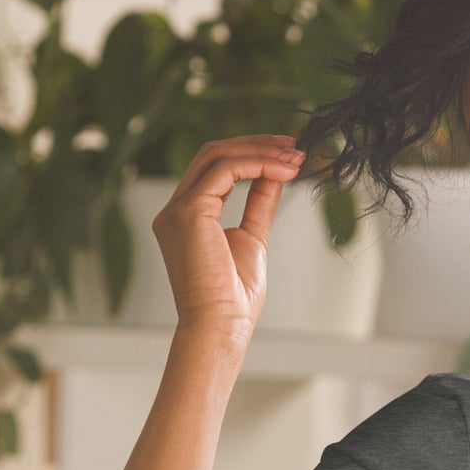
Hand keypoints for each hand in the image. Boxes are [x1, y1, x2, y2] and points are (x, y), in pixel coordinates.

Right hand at [149, 133, 306, 334]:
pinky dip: (257, 165)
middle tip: (294, 145)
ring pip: (217, 156)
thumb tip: (276, 174)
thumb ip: (258, 204)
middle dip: (256, 145)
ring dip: (261, 151)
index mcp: (187, 217)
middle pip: (213, 154)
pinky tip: (284, 170)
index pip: (215, 169)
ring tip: (295, 156)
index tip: (287, 154)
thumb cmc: (234, 297)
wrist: (221, 325)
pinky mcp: (188, 212)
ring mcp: (177, 209)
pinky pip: (224, 170)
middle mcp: (175, 209)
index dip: (252, 155)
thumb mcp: (252, 238)